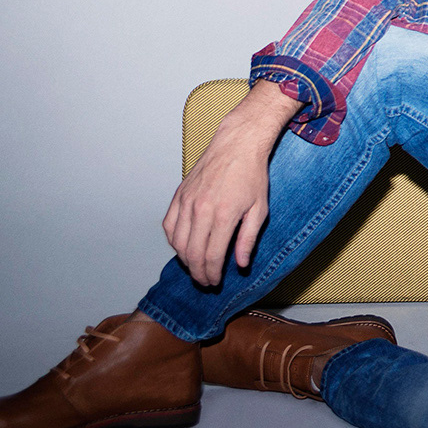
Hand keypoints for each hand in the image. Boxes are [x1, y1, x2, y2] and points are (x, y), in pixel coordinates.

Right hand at [162, 82, 297, 286]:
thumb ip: (247, 239)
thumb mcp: (259, 209)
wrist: (237, 144)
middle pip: (191, 254)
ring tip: (195, 267)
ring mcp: (186, 202)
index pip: (211, 256)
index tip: (215, 282)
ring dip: (184, 259)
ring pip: (177, 242)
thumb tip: (240, 264)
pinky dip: (173, 241)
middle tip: (204, 281)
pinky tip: (182, 246)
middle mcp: (200, 210)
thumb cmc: (252, 175)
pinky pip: (168, 225)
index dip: (212, 274)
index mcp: (223, 216)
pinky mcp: (179, 195)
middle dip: (197, 273)